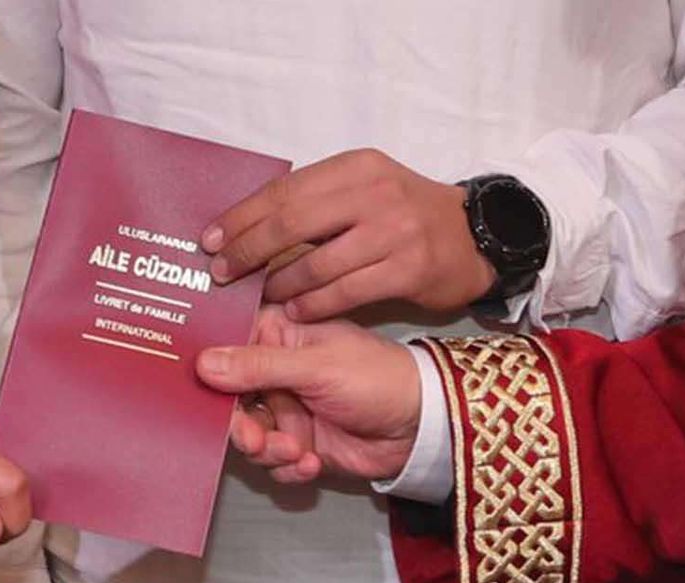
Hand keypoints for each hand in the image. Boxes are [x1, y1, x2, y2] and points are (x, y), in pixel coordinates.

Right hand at [197, 306, 420, 482]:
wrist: (420, 427)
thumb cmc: (375, 378)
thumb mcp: (315, 367)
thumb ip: (258, 367)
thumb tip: (202, 364)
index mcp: (277, 336)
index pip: (225, 345)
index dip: (206, 367)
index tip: (188, 387)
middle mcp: (273, 372)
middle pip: (228, 399)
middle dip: (239, 425)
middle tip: (253, 439)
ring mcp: (284, 409)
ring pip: (247, 435)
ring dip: (266, 449)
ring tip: (295, 451)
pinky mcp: (297, 443)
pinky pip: (271, 461)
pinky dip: (287, 467)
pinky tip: (311, 464)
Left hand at [202, 149, 495, 320]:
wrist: (474, 237)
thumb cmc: (406, 215)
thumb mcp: (365, 189)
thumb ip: (317, 201)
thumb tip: (248, 225)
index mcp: (356, 167)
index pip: (284, 191)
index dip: (242, 217)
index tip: (210, 239)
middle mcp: (374, 193)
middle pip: (292, 224)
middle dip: (249, 250)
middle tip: (222, 272)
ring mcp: (394, 232)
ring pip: (317, 263)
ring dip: (279, 284)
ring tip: (259, 295)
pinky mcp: (408, 269)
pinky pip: (345, 292)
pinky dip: (314, 304)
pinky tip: (296, 311)